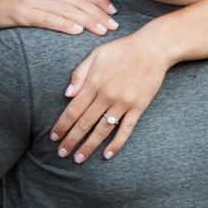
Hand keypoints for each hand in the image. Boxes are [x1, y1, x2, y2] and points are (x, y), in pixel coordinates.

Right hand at [0, 0, 118, 37]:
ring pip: (66, 10)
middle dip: (98, 13)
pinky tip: (76, 31)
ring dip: (86, 20)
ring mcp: (32, 0)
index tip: (114, 10)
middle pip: (77, 1)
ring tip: (101, 30)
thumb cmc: (11, 0)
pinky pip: (47, 19)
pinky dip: (63, 24)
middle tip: (114, 25)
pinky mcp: (22, 13)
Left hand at [48, 32, 172, 162]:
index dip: (62, 125)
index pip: (73, 110)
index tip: (54, 137)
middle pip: (85, 123)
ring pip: (102, 130)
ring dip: (89, 146)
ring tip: (79, 159)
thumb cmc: (121, 50)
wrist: (153, 48)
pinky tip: (108, 155)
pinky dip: (117, 143)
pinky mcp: (139, 107)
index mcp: (94, 83)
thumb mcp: (95, 55)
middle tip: (62, 154)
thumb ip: (79, 74)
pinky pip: (126, 129)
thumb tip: (67, 95)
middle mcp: (107, 95)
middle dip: (71, 140)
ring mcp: (123, 103)